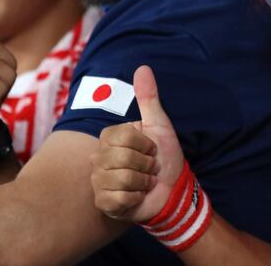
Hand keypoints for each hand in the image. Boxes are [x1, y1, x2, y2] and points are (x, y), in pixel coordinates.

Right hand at [90, 66, 184, 221]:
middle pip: (122, 157)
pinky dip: (136, 197)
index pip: (122, 136)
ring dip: (143, 181)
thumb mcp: (159, 125)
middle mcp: (98, 158)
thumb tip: (143, 67)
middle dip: (146, 164)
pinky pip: (118, 198)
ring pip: (122, 178)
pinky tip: (138, 196)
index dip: (144, 144)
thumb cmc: (164, 156)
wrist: (172, 189)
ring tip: (146, 181)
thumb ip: (148, 97)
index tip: (151, 149)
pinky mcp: (103, 203)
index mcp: (109, 138)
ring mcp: (98, 181)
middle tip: (150, 167)